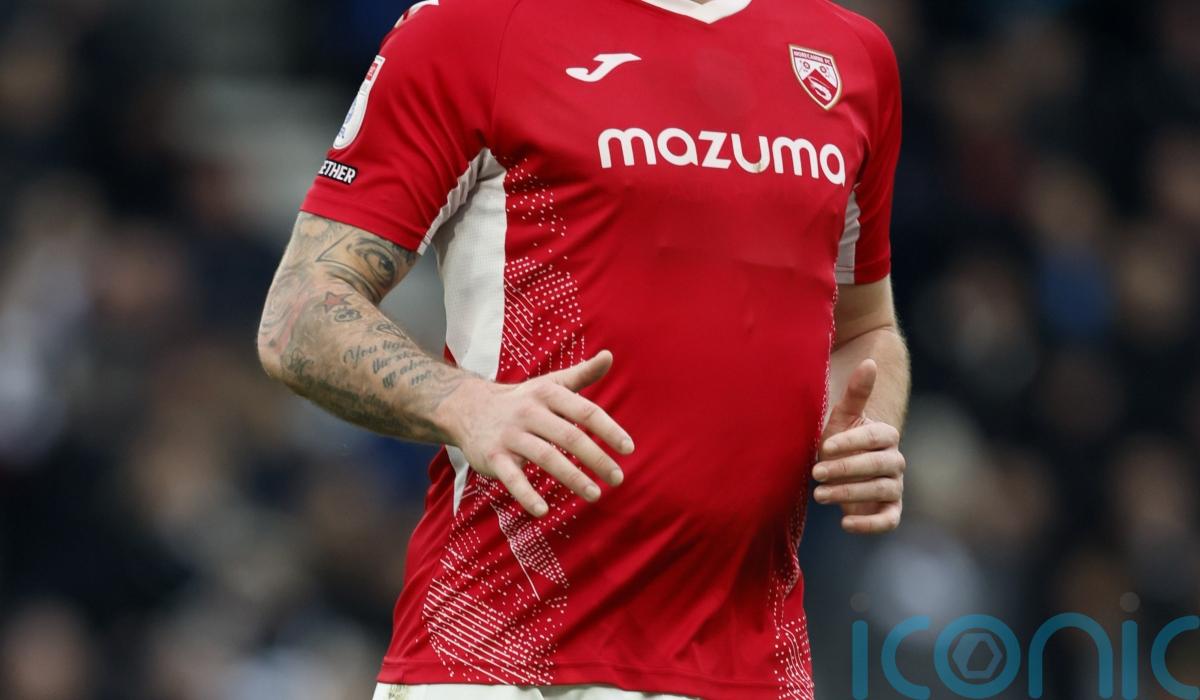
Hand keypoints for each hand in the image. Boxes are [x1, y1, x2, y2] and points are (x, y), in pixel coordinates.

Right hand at [443, 350, 633, 516]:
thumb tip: (609, 356)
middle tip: (617, 479)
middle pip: (569, 436)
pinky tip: (543, 511)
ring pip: (546, 457)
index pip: (585, 411)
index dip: (609, 430)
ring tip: (594, 494)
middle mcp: (529, 412)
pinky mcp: (493, 457)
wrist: (468, 408)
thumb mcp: (550, 384)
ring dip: (572, 478)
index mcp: (548, 394)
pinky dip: (527, 495)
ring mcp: (510, 435)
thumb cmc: (522, 399)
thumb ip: (582, 373)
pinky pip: (512, 478)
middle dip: (596, 459)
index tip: (628, 449)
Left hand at [812, 359, 904, 534]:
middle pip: (878, 466)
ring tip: (818, 494)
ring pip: (880, 490)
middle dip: (846, 469)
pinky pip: (888, 521)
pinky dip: (870, 524)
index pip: (875, 437)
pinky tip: (844, 523)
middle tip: (815, 472)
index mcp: (886, 436)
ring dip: (849, 494)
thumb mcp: (842, 417)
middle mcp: (895, 461)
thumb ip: (856, 393)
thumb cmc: (839, 441)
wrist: (839, 470)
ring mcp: (894, 487)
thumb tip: (869, 361)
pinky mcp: (889, 510)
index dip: (851, 442)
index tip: (825, 446)